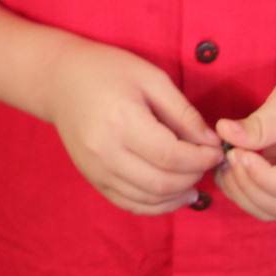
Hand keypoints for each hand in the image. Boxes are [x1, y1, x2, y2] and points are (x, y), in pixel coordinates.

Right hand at [33, 38, 225, 216]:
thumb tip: (210, 142)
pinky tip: (173, 195)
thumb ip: (182, 112)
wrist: (58, 80)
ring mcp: (96, 169)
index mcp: (122, 121)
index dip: (201, 159)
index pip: (172, 156)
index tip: (216, 151)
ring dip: (178, 195)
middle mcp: (106, 151)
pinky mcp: (92, 179)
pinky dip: (156, 206)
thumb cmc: (106, 70)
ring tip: (194, 181)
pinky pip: (129, 203)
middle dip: (193, 176)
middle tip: (206, 163)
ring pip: (147, 199)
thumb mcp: (150, 78)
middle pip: (162, 182)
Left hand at [215, 59, 275, 221]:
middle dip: (247, 186)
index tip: (237, 153)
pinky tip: (229, 168)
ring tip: (225, 161)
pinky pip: (267, 199)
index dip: (260, 177)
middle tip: (228, 154)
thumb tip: (223, 132)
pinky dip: (244, 189)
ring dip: (242, 192)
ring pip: (270, 210)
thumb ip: (257, 126)